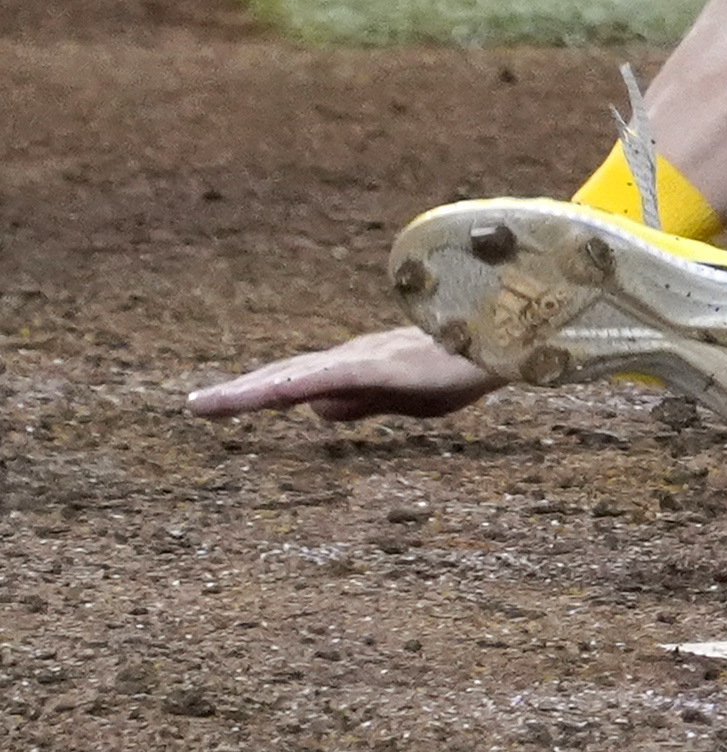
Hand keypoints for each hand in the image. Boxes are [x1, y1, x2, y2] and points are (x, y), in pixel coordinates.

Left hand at [185, 326, 503, 424]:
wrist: (507, 341)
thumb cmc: (463, 363)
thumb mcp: (406, 398)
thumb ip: (359, 402)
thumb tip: (312, 410)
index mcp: (356, 368)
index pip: (295, 381)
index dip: (255, 390)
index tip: (214, 403)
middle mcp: (352, 358)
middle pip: (285, 375)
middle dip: (239, 392)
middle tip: (195, 406)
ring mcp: (366, 360)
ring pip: (296, 376)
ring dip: (250, 391)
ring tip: (208, 404)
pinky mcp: (384, 365)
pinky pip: (333, 377)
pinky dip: (298, 385)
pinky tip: (271, 396)